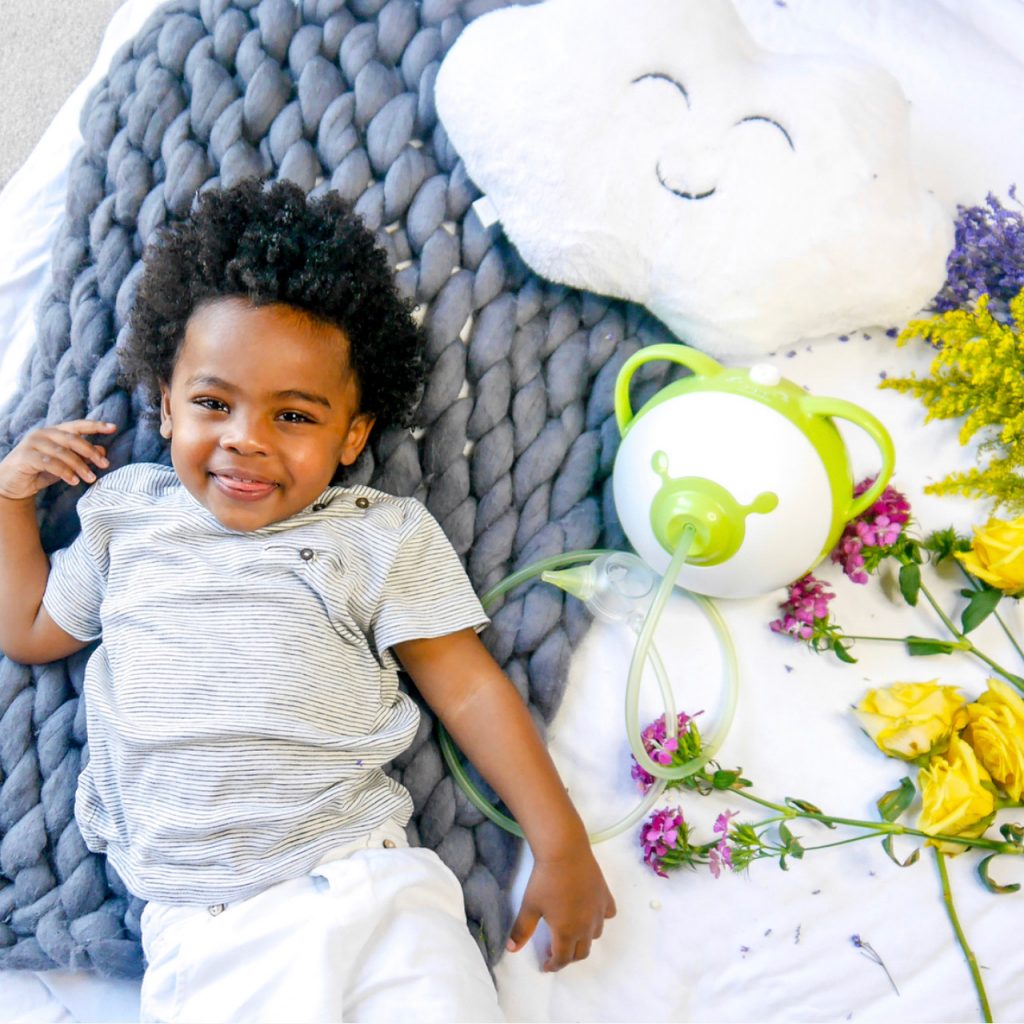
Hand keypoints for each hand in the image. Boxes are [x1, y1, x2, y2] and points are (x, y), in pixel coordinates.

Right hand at [0, 420, 115, 499]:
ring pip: (62, 452)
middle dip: (90, 452)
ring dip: (80, 466)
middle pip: (72, 439)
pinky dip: (64, 472)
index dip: (96, 426)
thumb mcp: (66, 464)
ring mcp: (33, 443)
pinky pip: (49, 463)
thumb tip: (103, 450)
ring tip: (91, 478)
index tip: (113, 428)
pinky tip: (74, 481)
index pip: (78, 425)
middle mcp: (44, 433)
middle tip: (105, 465)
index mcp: (55, 431)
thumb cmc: (42, 471)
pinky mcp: (25, 456)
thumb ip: (82, 456)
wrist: (13, 483)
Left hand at [507, 845, 615, 971]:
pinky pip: (607, 914)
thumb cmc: (545, 879)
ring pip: (595, 935)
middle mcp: (586, 926)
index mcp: (567, 932)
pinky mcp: (605, 895)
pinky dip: (600, 918)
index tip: (547, 964)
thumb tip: (511, 949)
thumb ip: (521, 930)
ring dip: (584, 938)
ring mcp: (599, 911)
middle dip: (569, 956)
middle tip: (557, 950)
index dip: (554, 965)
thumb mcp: (530, 905)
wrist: (565, 850)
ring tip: (572, 931)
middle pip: (582, 952)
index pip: (563, 959)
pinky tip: (590, 912)